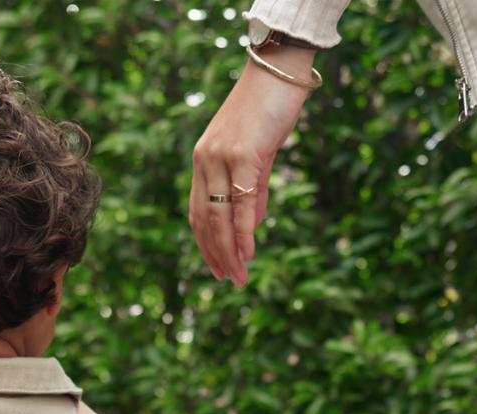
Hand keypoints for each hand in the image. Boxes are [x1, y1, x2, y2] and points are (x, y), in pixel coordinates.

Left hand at [190, 46, 314, 286]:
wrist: (279, 69)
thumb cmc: (268, 109)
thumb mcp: (256, 154)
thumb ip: (252, 190)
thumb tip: (251, 225)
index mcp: (203, 161)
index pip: (197, 213)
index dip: (205, 244)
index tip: (217, 269)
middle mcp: (204, 160)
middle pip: (204, 220)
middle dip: (216, 255)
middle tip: (230, 280)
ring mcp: (220, 157)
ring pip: (219, 215)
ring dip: (229, 250)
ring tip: (239, 275)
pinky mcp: (241, 153)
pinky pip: (241, 201)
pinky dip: (244, 229)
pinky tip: (248, 250)